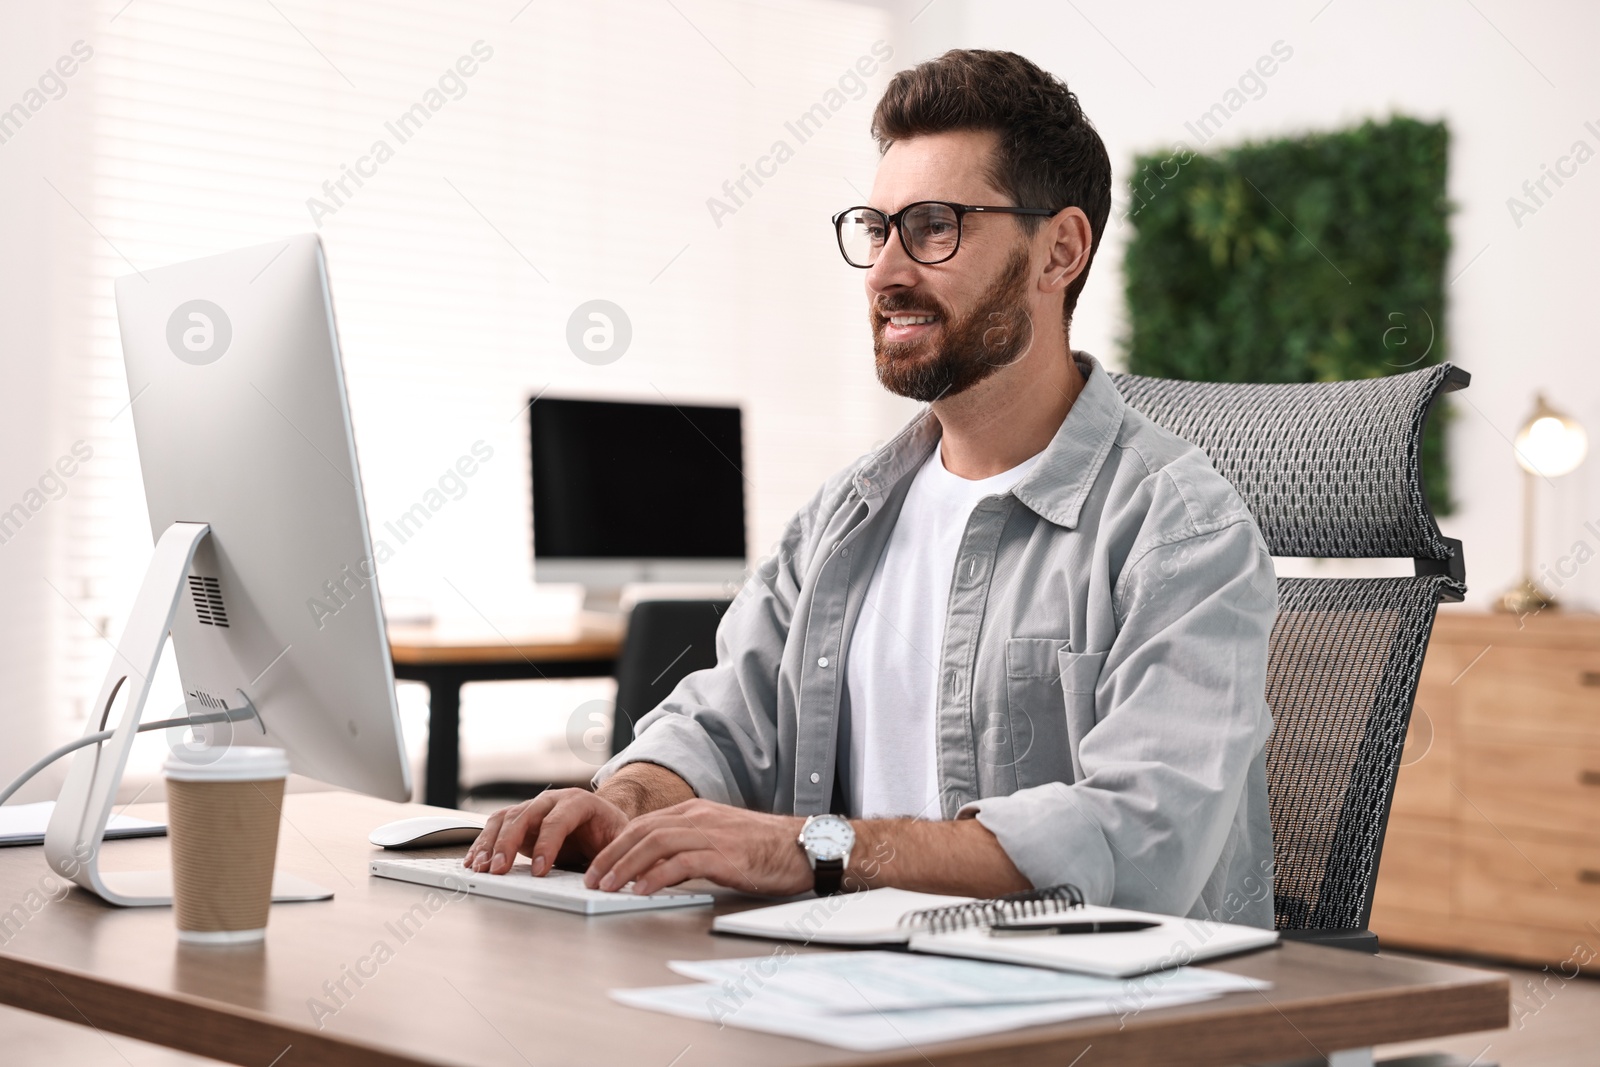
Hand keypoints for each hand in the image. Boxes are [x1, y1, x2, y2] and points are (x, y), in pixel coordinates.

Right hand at [463, 788, 628, 876]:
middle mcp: (551, 800)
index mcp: (578, 802)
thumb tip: (607, 875)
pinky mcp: (519, 820)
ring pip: (505, 819)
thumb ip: (615, 852)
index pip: (557, 820)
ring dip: (489, 843)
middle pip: (524, 816)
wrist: (601, 820)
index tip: (540, 871)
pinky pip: (496, 827)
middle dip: (509, 843)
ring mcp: (533, 808)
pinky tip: (474, 861)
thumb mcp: (620, 839)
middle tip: (499, 870)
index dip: (547, 844)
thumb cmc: (609, 831)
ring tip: (479, 867)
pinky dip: (483, 843)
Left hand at [583, 798, 811, 896]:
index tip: (599, 866)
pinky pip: (682, 863)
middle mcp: (700, 817)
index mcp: (696, 811)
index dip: (616, 845)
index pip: (645, 824)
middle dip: (611, 856)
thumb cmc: (766, 848)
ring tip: (607, 887)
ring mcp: (712, 834)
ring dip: (625, 866)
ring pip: (655, 844)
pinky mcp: (725, 855)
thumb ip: (691, 845)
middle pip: (642, 831)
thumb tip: (658, 867)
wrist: (806, 846)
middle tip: (591, 878)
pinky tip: (642, 890)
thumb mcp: (722, 838)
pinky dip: (657, 876)